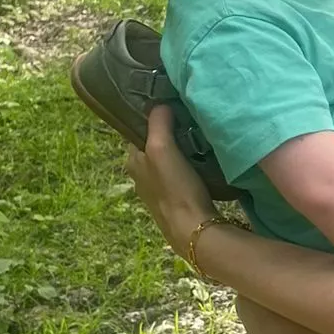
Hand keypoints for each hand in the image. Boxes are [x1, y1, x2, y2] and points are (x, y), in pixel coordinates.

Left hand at [125, 103, 212, 250]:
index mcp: (132, 162)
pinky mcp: (175, 201)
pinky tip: (200, 164)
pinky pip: (178, 175)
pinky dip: (187, 167)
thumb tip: (160, 104)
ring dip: (179, 152)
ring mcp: (157, 191)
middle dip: (167, 135)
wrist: (193, 229)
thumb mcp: (162, 148)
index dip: (152, 121)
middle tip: (188, 123)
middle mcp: (140, 177)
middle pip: (153, 147)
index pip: (137, 133)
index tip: (170, 109)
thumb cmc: (175, 187)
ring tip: (197, 140)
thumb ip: (158, 123)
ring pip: (166, 162)